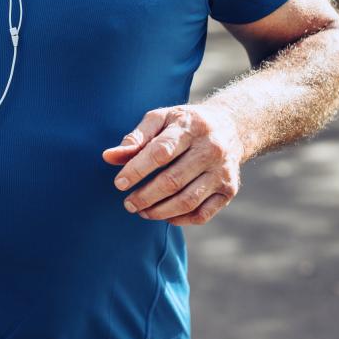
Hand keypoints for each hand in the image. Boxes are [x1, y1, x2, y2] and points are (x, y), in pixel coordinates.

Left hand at [102, 104, 243, 225]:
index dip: (137, 170)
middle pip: (173, 181)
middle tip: (128, 204)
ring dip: (160, 211)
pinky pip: (202, 214)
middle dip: (145, 196)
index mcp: (190, 127)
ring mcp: (222, 172)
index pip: (160, 152)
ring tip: (142, 211)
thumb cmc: (185, 124)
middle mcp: (211, 149)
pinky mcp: (229, 190)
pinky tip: (165, 215)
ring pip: (188, 201)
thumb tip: (108, 157)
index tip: (119, 183)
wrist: (231, 127)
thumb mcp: (160, 119)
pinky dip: (180, 220)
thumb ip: (136, 138)